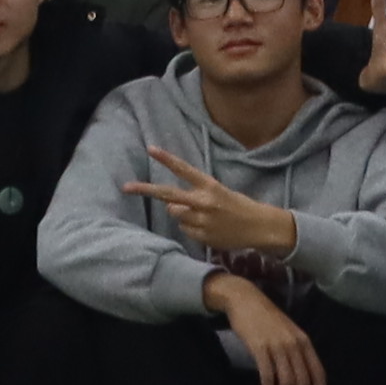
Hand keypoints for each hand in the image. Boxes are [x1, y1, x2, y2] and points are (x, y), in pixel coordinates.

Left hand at [137, 147, 296, 262]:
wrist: (259, 227)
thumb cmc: (238, 206)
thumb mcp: (219, 193)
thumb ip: (195, 196)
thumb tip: (171, 205)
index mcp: (210, 186)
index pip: (184, 170)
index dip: (166, 159)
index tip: (150, 148)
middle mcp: (203, 202)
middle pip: (167, 195)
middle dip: (145, 190)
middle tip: (125, 187)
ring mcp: (201, 221)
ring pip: (175, 214)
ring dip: (182, 214)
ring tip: (204, 216)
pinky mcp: (201, 236)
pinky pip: (185, 230)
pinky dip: (191, 228)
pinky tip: (209, 228)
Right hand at [210, 274, 328, 384]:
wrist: (245, 299)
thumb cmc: (266, 318)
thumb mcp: (288, 333)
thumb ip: (296, 352)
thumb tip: (302, 380)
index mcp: (304, 341)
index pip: (319, 372)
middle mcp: (294, 344)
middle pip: (303, 381)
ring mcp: (277, 346)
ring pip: (287, 382)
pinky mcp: (260, 348)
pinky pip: (268, 376)